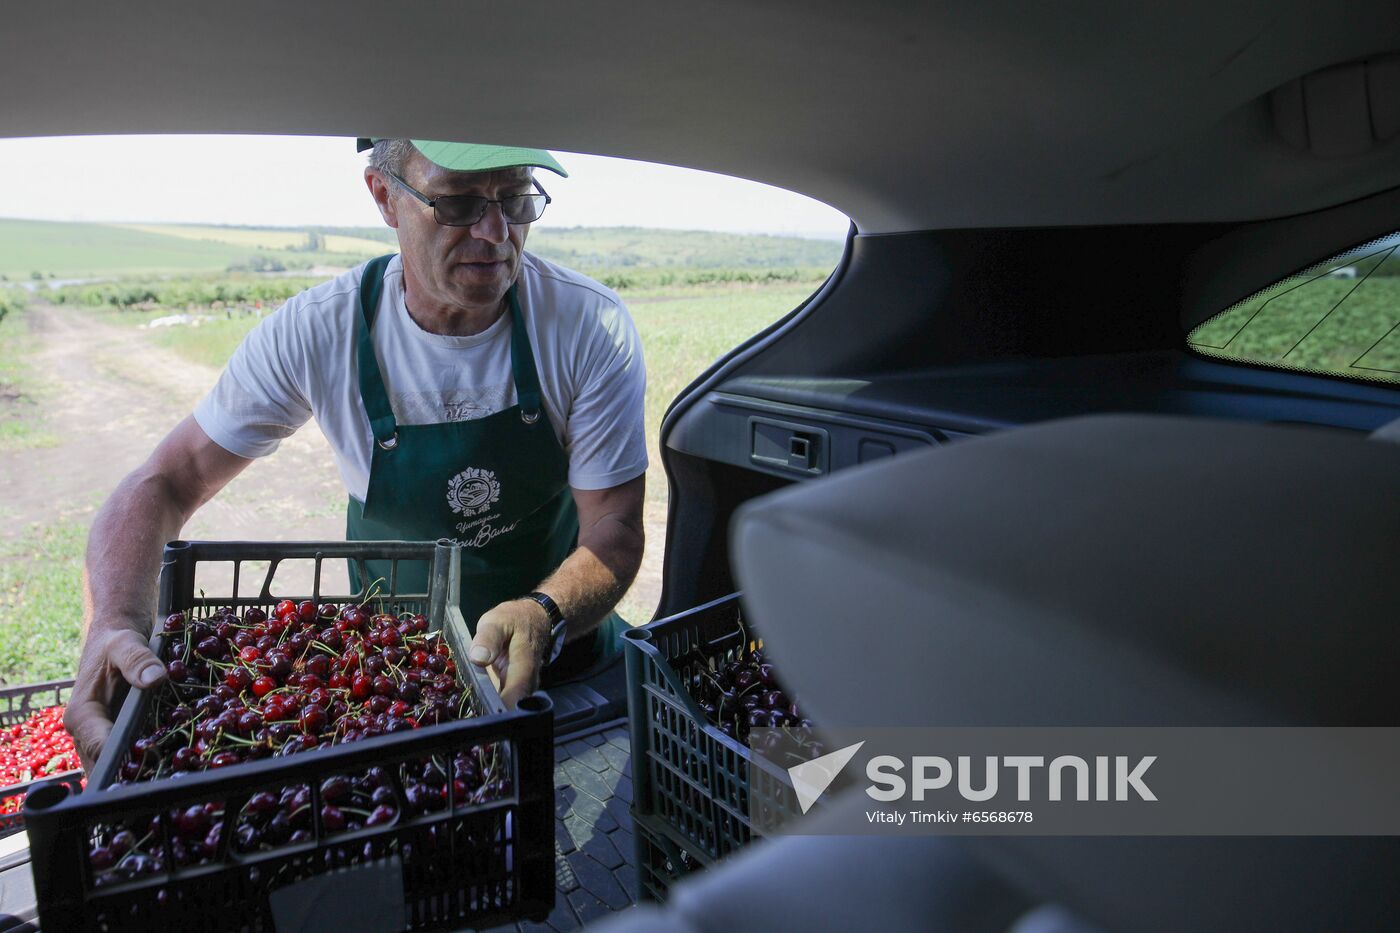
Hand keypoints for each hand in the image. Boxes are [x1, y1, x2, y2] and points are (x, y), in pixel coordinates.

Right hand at [64, 628, 165, 771]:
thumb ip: (137, 659)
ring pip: (118, 768)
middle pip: (108, 767)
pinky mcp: (117, 738)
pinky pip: (129, 758)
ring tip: (176, 773)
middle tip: (171, 775)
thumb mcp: (124, 644)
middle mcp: (87, 734)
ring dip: (143, 772)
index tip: (155, 758)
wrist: (114, 641)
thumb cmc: (115, 642)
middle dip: (136, 774)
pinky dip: (147, 762)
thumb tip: (156, 678)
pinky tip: (175, 762)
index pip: (100, 748)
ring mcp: (101, 739)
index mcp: (82, 716)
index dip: (124, 758)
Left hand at [468, 599, 551, 708]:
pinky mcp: (513, 691)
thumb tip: (478, 658)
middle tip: (467, 718)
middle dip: (489, 716)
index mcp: (524, 666)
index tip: (481, 717)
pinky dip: (486, 704)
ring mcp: (522, 689)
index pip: (515, 695)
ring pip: (506, 708)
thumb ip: (488, 638)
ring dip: (487, 712)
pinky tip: (472, 703)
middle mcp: (527, 683)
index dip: (499, 710)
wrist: (535, 620)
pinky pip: (501, 702)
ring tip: (467, 714)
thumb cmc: (516, 620)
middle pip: (511, 708)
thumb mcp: (498, 621)